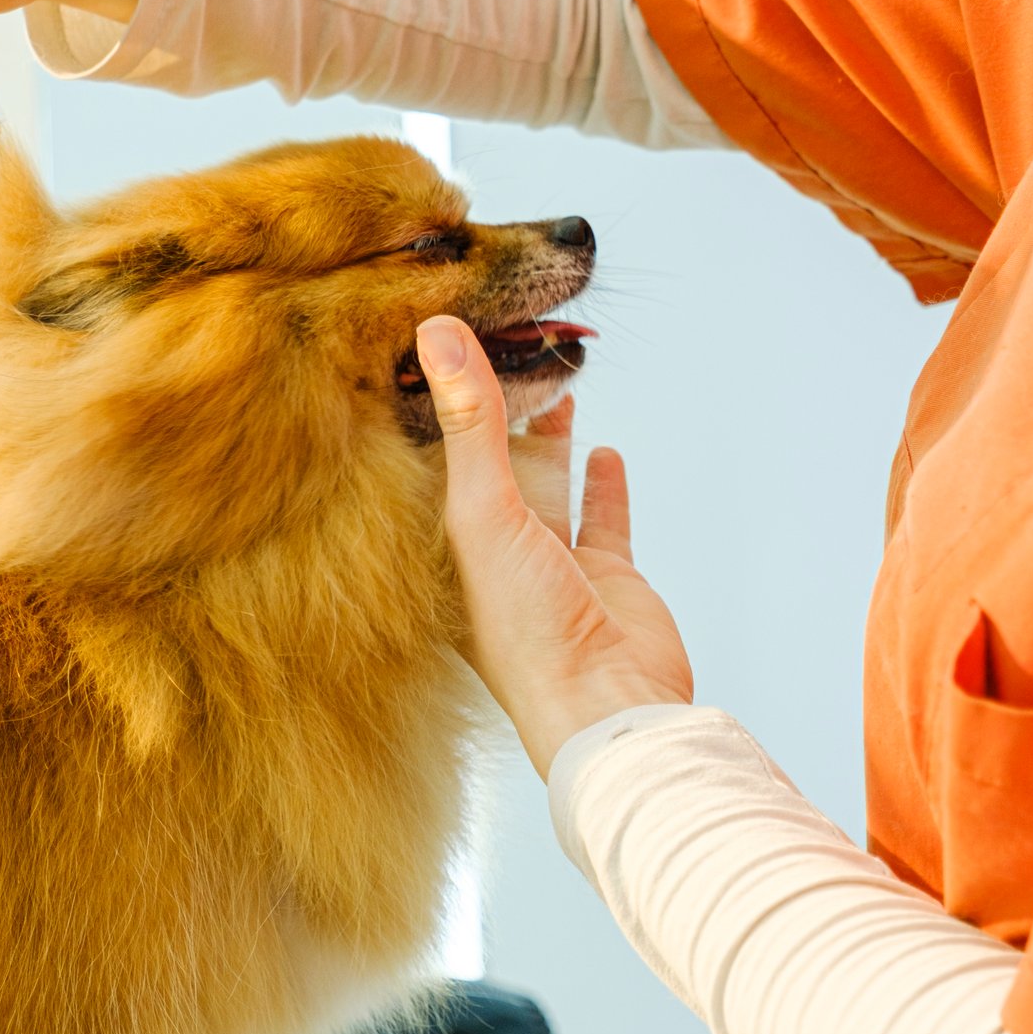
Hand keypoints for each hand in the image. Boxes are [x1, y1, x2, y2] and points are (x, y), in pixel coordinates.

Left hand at [419, 317, 696, 778]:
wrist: (606, 706)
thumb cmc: (525, 631)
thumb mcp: (484, 513)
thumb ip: (469, 421)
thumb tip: (439, 327)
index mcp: (440, 545)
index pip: (426, 455)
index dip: (432, 399)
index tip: (435, 338)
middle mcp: (487, 554)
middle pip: (489, 461)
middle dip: (500, 406)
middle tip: (510, 343)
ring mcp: (547, 565)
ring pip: (544, 482)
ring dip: (551, 435)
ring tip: (556, 382)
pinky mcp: (601, 577)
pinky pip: (599, 517)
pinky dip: (601, 483)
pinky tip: (603, 449)